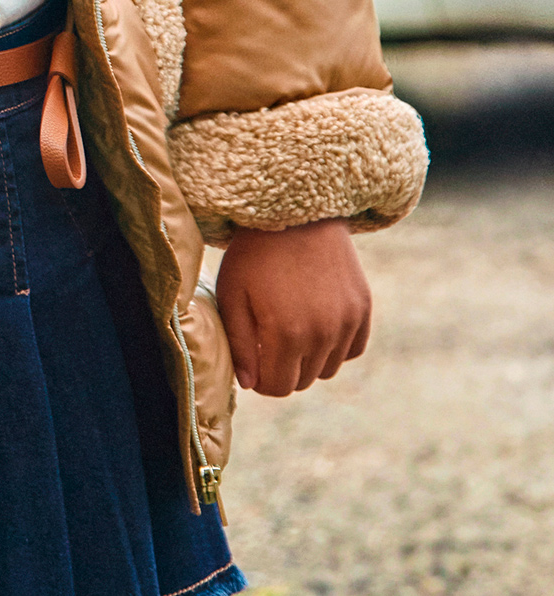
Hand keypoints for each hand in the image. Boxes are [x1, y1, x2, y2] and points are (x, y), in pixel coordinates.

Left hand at [215, 218, 370, 395]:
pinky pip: (353, 349)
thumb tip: (249, 383)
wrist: (295, 209)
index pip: (277, 387)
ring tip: (291, 325)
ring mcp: (347, 321)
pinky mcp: (363, 307)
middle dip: (282, 368)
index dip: (260, 378)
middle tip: (268, 337)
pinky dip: (336, 346)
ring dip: (308, 358)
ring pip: (327, 369)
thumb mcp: (232, 293)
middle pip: (302, 381)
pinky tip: (317, 322)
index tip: (253, 356)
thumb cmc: (255, 251)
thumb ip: (239, 344)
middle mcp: (323, 333)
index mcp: (286, 333)